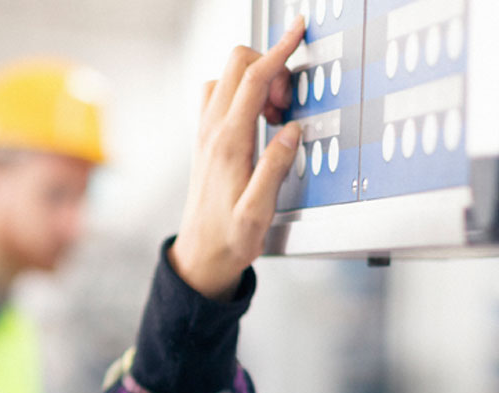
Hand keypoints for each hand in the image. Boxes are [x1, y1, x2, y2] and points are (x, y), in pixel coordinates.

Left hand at [170, 16, 306, 300]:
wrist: (200, 255)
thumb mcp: (259, 211)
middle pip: (237, 66)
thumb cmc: (230, 238)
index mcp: (229, 142)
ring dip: (257, 81)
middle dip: (271, 67)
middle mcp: (212, 130)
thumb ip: (275, 168)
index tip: (298, 31)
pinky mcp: (205, 139)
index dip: (279, 50)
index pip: (254, 80)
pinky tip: (261, 121)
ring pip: (228, 77)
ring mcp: (205, 132)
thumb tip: (292, 130)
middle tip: (290, 102)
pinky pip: (221, 97)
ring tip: (277, 115)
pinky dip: (244, 95)